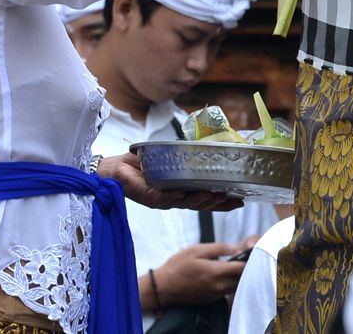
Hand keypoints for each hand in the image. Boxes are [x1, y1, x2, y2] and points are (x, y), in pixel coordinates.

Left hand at [99, 153, 242, 211]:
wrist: (112, 168)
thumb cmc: (139, 164)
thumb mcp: (166, 159)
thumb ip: (182, 159)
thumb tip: (204, 146)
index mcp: (177, 193)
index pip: (203, 200)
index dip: (221, 203)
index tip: (240, 200)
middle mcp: (170, 199)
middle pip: (198, 205)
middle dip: (217, 203)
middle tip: (234, 200)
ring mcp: (158, 199)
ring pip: (184, 203)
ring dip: (200, 200)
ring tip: (215, 195)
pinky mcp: (145, 195)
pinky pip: (162, 198)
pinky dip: (173, 196)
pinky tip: (184, 193)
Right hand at [154, 242, 246, 304]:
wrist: (165, 287)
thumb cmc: (178, 265)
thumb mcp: (196, 250)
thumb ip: (218, 248)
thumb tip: (236, 248)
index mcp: (216, 272)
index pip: (242, 267)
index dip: (247, 258)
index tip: (246, 251)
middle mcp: (219, 286)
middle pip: (242, 278)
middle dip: (244, 268)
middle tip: (238, 257)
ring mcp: (216, 294)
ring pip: (236, 286)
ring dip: (237, 277)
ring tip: (230, 265)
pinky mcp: (212, 299)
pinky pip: (227, 291)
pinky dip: (229, 283)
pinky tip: (221, 275)